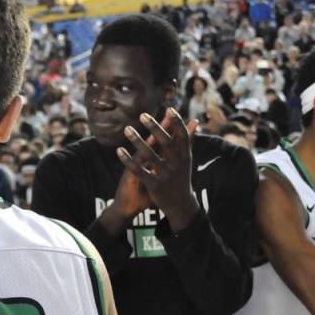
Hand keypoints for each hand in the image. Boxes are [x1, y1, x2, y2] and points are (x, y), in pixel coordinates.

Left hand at [116, 108, 199, 230]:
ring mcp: (166, 175)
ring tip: (126, 129)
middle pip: (166, 143)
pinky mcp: (154, 185)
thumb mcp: (186, 159)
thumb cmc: (181, 177)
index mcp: (185, 156)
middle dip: (155, 127)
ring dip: (137, 141)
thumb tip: (195, 120)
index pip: (183, 136)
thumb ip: (188, 139)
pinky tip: (119, 150)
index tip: (169, 109)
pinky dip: (128, 160)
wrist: (180, 205)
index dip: (177, 122)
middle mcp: (177, 165)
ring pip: (150, 155)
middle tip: (143, 115)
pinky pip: (139, 171)